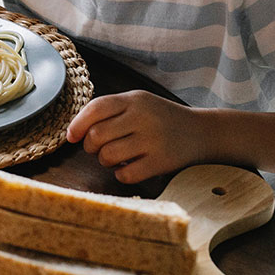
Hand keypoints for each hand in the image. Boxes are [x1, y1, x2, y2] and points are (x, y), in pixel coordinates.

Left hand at [66, 90, 207, 183]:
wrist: (201, 132)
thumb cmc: (160, 118)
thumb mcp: (138, 103)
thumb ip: (109, 110)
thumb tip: (74, 131)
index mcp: (134, 99)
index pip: (95, 108)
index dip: (77, 124)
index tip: (72, 136)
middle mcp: (143, 117)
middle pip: (97, 135)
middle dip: (90, 146)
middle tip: (99, 148)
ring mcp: (153, 140)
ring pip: (107, 156)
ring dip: (104, 161)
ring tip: (115, 157)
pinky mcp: (161, 162)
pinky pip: (125, 174)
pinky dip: (121, 174)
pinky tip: (129, 168)